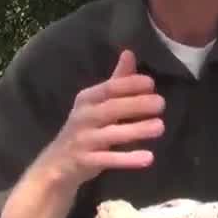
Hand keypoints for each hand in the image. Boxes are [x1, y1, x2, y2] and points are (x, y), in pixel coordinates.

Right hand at [37, 49, 165, 187]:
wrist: (56, 163)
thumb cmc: (85, 128)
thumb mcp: (96, 103)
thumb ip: (116, 81)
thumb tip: (130, 53)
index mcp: (87, 99)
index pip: (109, 88)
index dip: (129, 84)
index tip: (151, 84)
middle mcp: (83, 116)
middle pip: (111, 108)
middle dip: (137, 104)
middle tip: (161, 103)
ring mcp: (83, 140)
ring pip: (111, 133)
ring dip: (136, 130)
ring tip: (160, 127)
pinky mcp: (85, 161)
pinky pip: (108, 159)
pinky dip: (127, 159)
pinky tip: (148, 158)